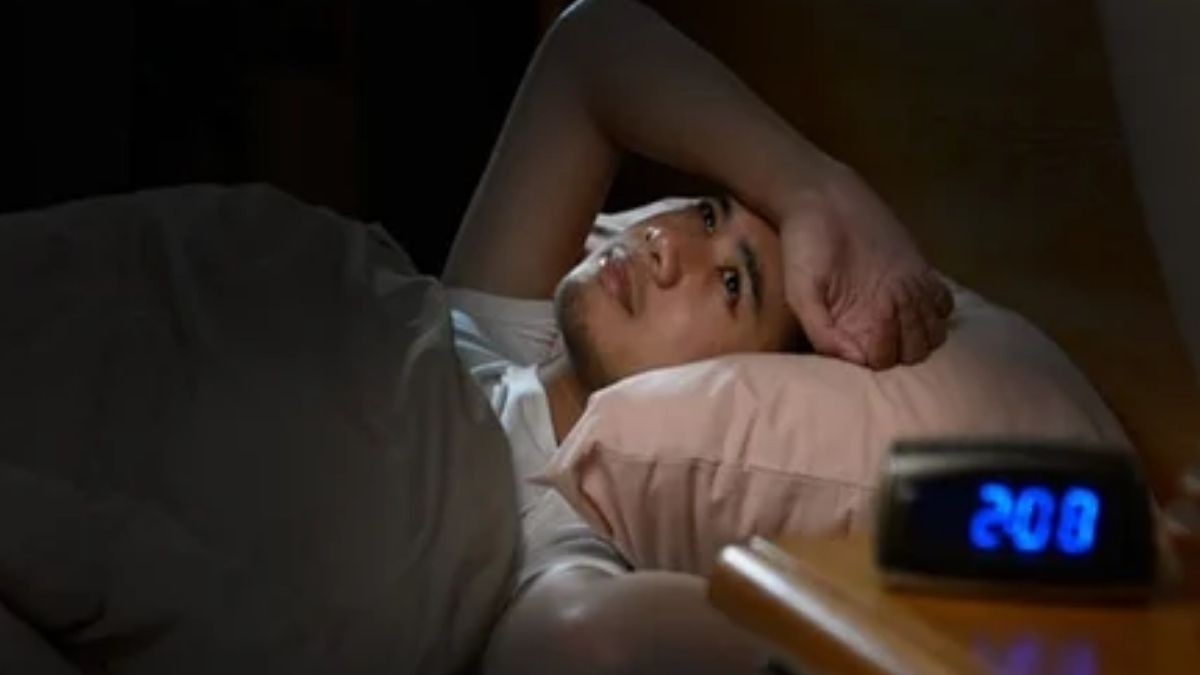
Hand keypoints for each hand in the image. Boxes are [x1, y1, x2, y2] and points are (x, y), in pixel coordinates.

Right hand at [779, 166, 952, 367]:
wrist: (821, 202)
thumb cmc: (805, 247)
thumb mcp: (800, 292)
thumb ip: (822, 331)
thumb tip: (854, 361)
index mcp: (852, 330)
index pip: (880, 362)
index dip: (881, 355)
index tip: (871, 332)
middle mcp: (880, 319)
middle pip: (911, 352)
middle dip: (906, 344)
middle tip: (888, 315)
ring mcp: (903, 296)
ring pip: (931, 333)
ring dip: (924, 327)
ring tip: (904, 305)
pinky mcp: (918, 273)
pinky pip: (942, 302)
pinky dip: (938, 305)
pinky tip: (919, 292)